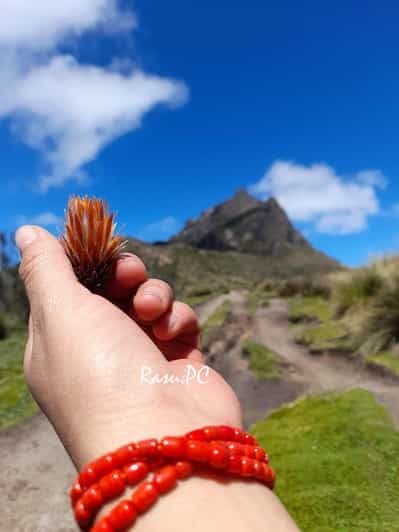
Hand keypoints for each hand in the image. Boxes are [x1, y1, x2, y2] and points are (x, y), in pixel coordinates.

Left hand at [16, 225, 241, 467]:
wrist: (160, 437)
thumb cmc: (99, 373)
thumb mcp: (60, 311)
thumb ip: (45, 267)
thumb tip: (27, 231)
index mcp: (60, 340)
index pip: (69, 286)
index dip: (84, 261)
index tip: (98, 243)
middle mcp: (98, 349)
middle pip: (112, 289)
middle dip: (123, 273)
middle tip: (128, 274)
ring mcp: (141, 356)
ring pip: (149, 299)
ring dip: (154, 294)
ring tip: (151, 311)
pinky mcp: (178, 361)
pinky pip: (178, 321)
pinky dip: (177, 319)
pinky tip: (171, 334)